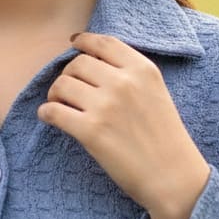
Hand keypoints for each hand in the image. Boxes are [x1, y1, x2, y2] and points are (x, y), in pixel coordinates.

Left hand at [37, 32, 210, 218]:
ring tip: (59, 104)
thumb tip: (91, 61)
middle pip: (78, 63)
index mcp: (143, 70)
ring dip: (55, 94)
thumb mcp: (157, 93)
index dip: (83, 41)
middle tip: (68, 89)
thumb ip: (130, 75)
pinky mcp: (91, 131)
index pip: (104, 43)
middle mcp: (123, 82)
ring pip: (62, 84)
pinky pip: (53, 111)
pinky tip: (49, 118)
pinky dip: (46, 113)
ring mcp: (106, 106)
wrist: (173, 177)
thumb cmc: (165, 138)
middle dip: (68, 74)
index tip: (74, 44)